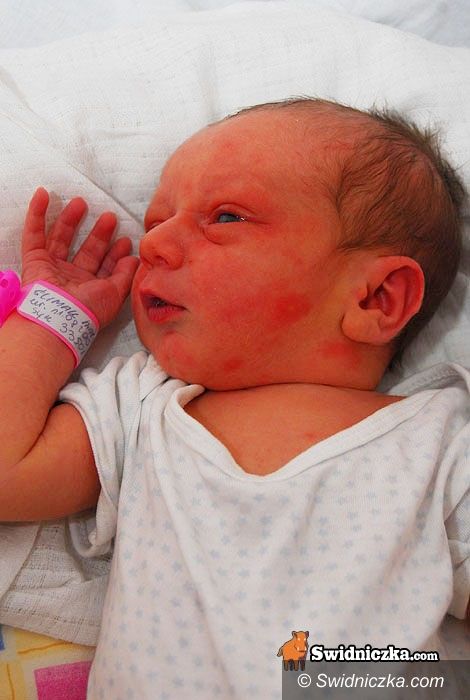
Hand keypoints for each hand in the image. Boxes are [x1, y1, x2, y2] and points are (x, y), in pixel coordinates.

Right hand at [21, 188, 139, 327]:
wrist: (60, 318)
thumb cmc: (88, 310)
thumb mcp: (116, 294)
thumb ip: (126, 275)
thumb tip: (135, 259)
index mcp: (92, 289)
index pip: (105, 266)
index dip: (116, 253)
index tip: (126, 239)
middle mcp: (72, 279)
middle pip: (86, 250)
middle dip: (99, 234)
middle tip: (110, 217)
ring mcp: (53, 269)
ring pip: (61, 238)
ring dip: (71, 220)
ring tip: (82, 202)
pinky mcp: (34, 261)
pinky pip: (33, 234)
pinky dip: (36, 214)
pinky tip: (44, 195)